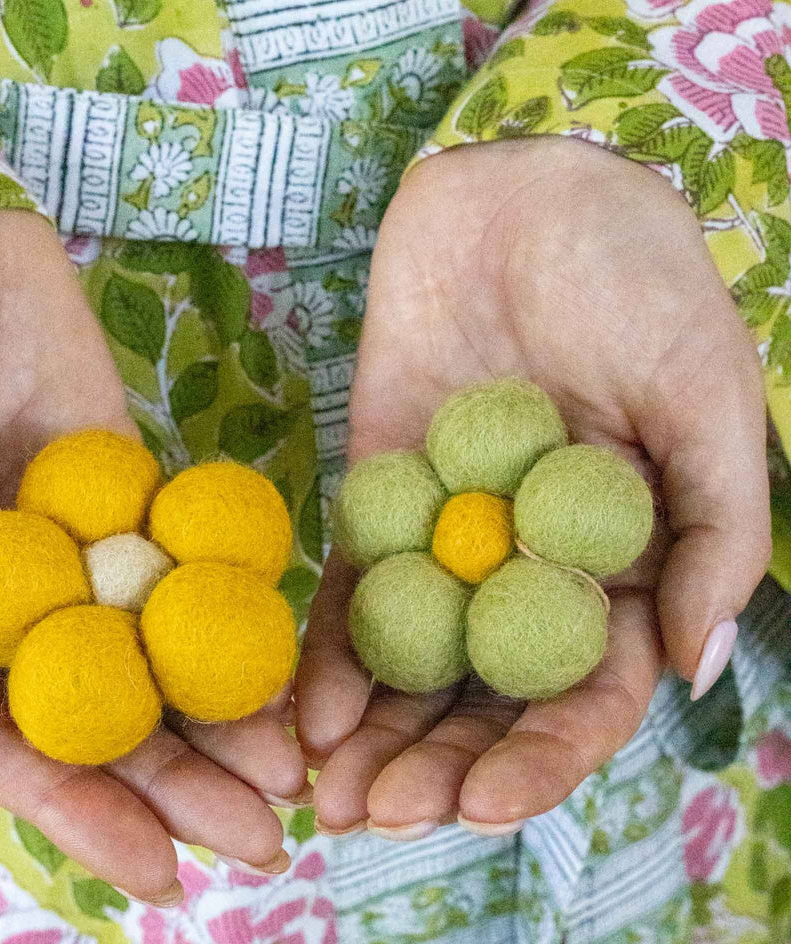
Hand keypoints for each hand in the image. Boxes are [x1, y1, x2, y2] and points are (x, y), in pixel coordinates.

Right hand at [0, 209, 304, 900]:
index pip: (9, 742)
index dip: (82, 813)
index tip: (161, 875)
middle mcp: (11, 599)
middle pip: (104, 713)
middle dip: (179, 783)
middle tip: (266, 837)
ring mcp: (79, 545)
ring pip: (158, 649)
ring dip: (221, 711)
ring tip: (295, 768)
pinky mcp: (131, 485)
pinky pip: (189, 559)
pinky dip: (234, 608)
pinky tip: (287, 653)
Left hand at [295, 137, 769, 836]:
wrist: (529, 193)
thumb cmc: (641, 284)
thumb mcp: (706, 399)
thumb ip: (714, 532)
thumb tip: (696, 671)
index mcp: (620, 564)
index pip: (583, 692)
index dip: (539, 759)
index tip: (484, 804)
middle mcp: (530, 567)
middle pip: (482, 697)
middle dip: (435, 766)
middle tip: (378, 825)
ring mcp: (450, 536)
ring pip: (413, 661)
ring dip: (373, 734)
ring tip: (330, 797)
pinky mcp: (380, 493)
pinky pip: (354, 587)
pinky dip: (331, 651)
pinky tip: (303, 712)